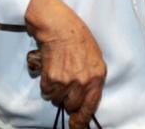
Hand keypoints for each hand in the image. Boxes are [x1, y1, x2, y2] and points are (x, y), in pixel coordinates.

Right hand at [26, 0, 106, 128]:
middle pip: (72, 105)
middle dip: (68, 98)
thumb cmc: (78, 38)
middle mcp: (83, 82)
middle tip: (66, 84)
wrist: (60, 26)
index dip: (82, 118)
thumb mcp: (95, 57)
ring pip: (57, 99)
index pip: (91, 105)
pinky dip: (47, 84)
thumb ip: (93, 77)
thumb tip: (87, 96)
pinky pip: (47, 92)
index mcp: (97, 76)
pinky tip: (51, 69)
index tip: (77, 126)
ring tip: (59, 72)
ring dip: (57, 91)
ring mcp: (67, 82)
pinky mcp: (51, 79)